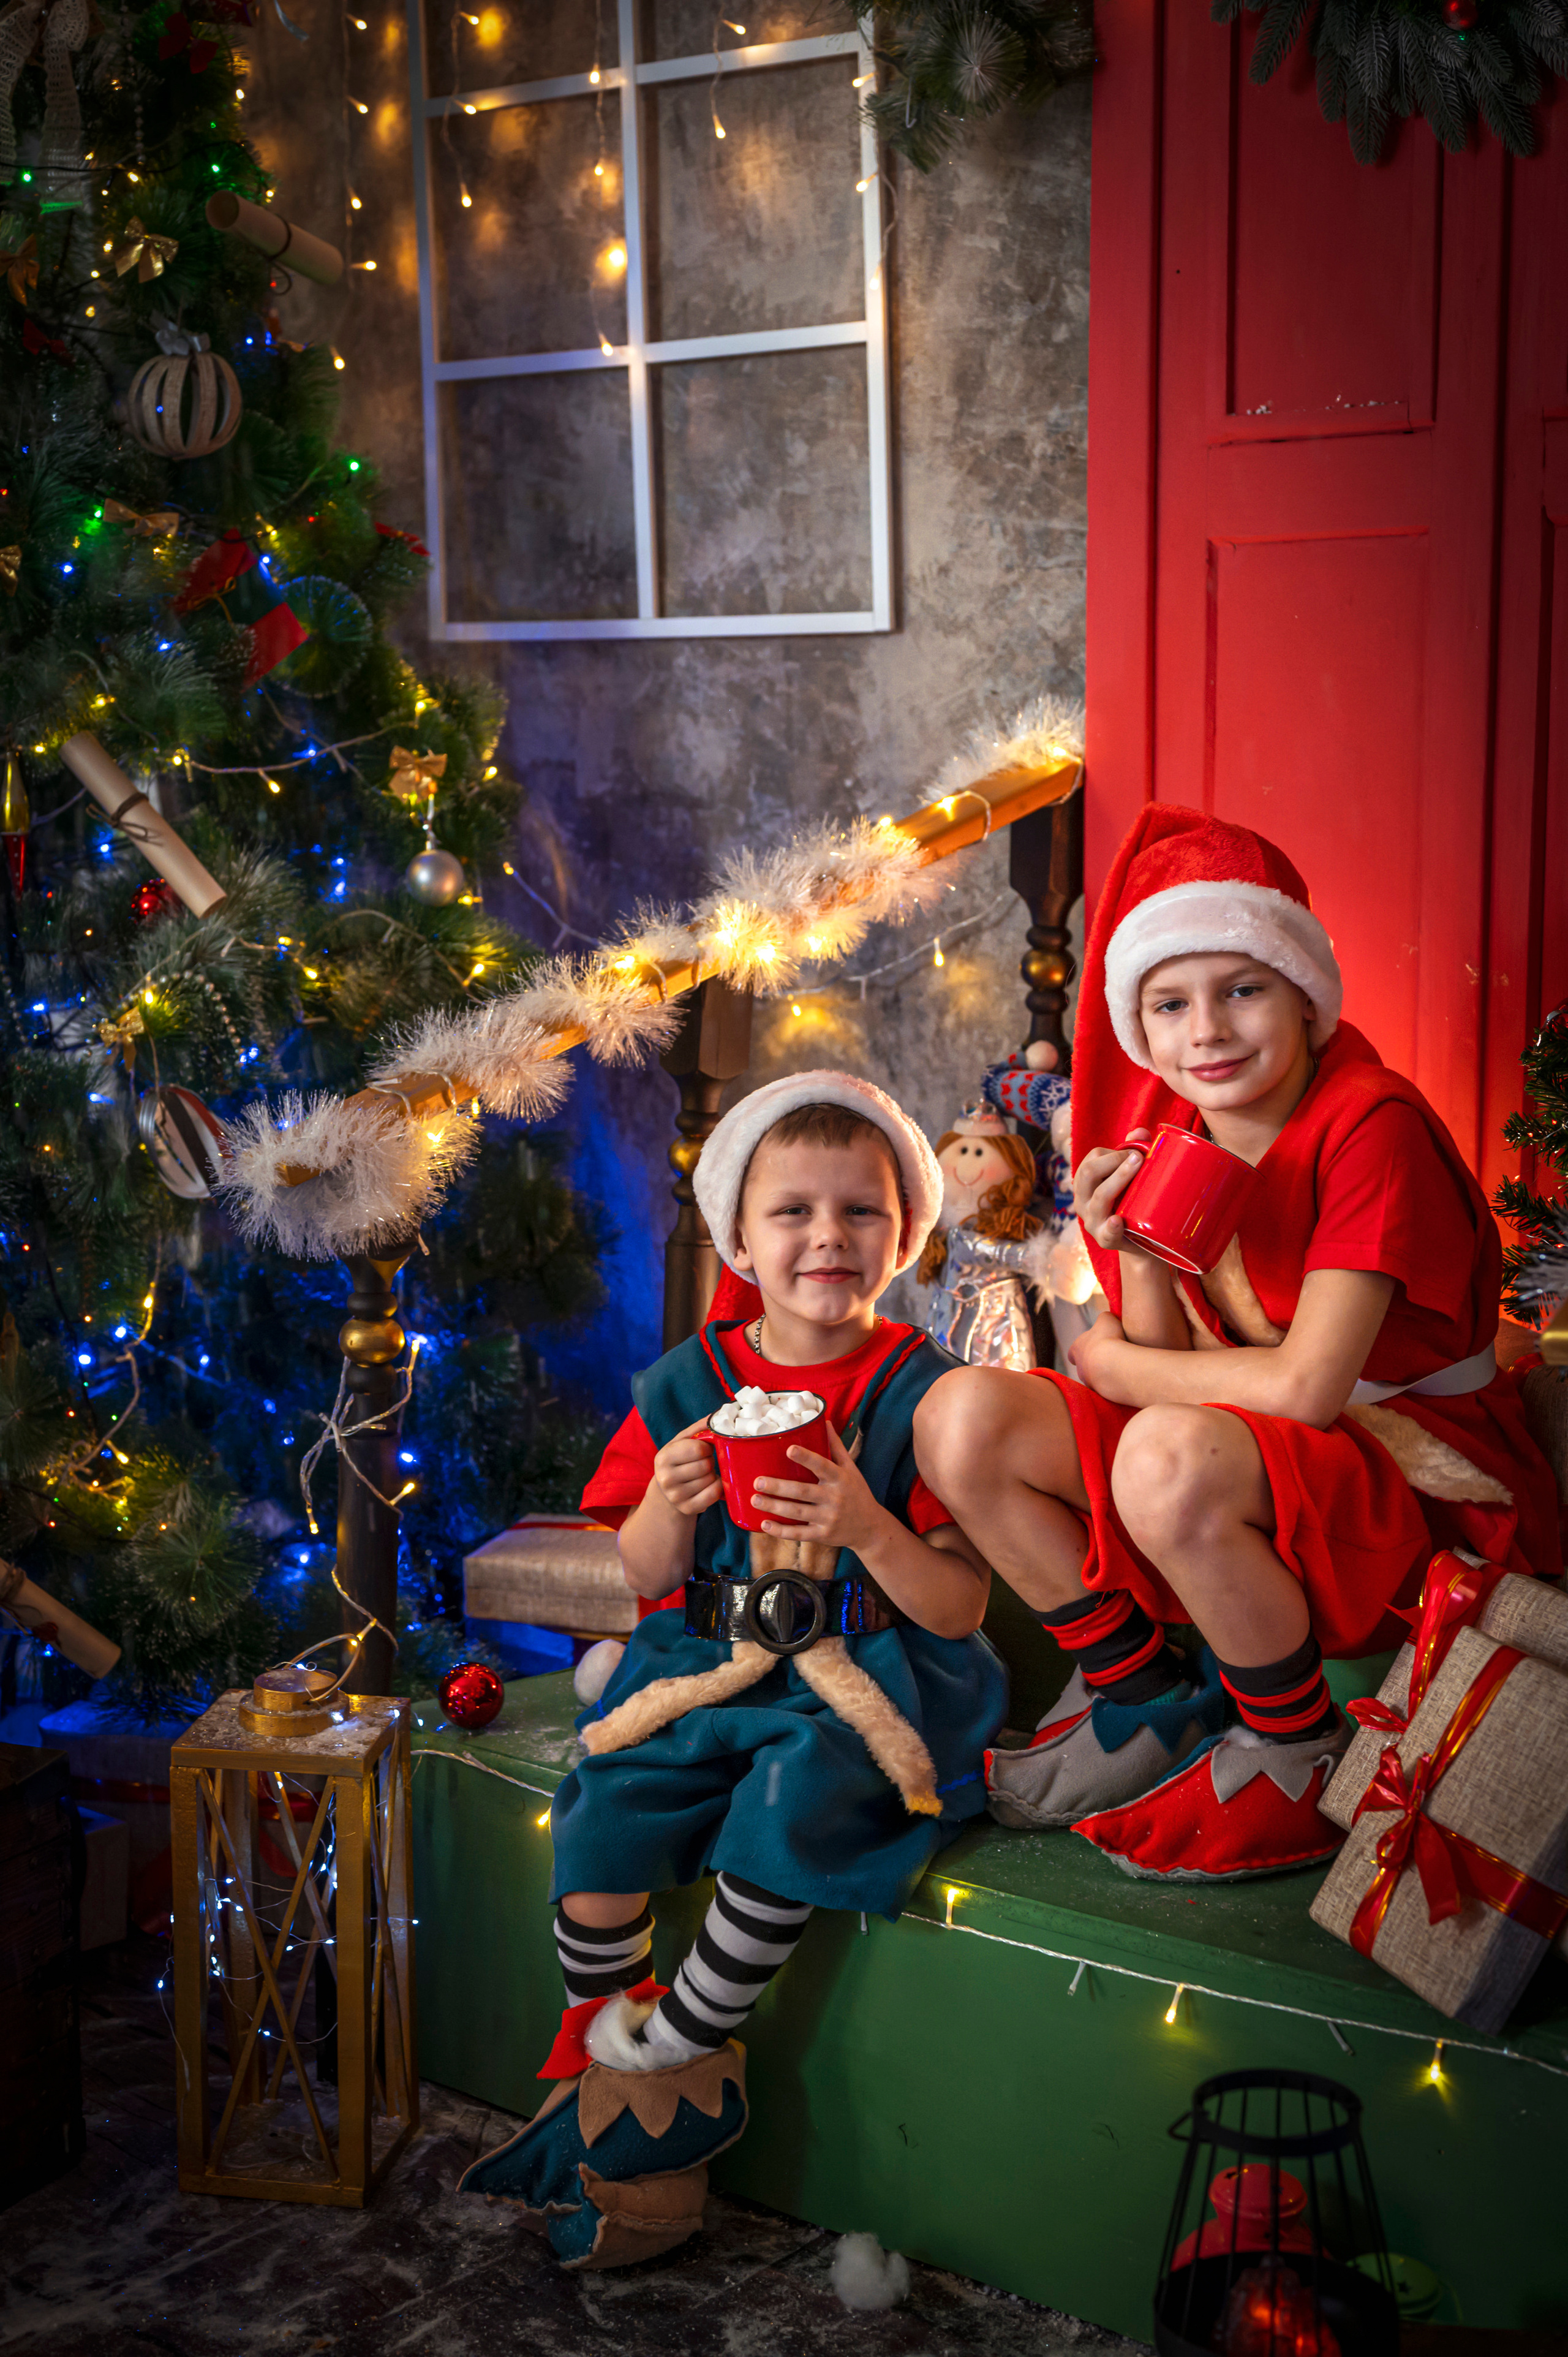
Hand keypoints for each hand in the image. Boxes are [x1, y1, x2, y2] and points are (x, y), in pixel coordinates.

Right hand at [651, 1418, 721, 1518]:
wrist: (667, 1489)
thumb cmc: (679, 1460)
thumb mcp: (682, 1441)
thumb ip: (699, 1428)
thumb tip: (718, 1415)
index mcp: (663, 1457)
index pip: (698, 1449)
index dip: (707, 1448)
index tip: (704, 1450)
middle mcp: (665, 1479)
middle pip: (706, 1465)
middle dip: (710, 1461)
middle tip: (704, 1463)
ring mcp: (675, 1496)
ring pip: (710, 1479)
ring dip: (713, 1474)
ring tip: (704, 1474)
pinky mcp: (687, 1508)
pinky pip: (713, 1494)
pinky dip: (717, 1487)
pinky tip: (710, 1484)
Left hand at [752, 1423, 885, 1554]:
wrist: (870, 1528)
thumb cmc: (857, 1493)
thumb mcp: (851, 1469)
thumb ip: (835, 1447)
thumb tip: (823, 1421)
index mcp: (840, 1479)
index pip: (822, 1466)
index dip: (806, 1458)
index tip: (789, 1449)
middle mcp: (834, 1498)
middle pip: (803, 1492)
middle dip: (779, 1487)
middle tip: (758, 1481)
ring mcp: (828, 1518)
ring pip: (797, 1513)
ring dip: (774, 1507)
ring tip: (754, 1500)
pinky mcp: (823, 1535)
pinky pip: (799, 1534)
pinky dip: (781, 1531)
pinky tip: (764, 1524)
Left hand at [1070, 1309, 1128, 1395]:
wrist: (1114, 1365)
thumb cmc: (1108, 1339)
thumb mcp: (1106, 1319)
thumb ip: (1104, 1318)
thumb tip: (1106, 1320)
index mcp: (1076, 1350)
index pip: (1073, 1352)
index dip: (1082, 1349)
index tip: (1092, 1346)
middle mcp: (1080, 1369)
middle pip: (1085, 1366)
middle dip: (1096, 1363)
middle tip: (1111, 1358)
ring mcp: (1091, 1384)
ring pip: (1097, 1379)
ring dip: (1107, 1374)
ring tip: (1122, 1367)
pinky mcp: (1103, 1394)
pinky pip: (1110, 1388)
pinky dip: (1116, 1384)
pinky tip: (1127, 1377)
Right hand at [1072, 1127, 1153, 1253]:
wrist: (1140, 1241)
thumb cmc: (1133, 1203)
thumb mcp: (1130, 1178)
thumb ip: (1133, 1152)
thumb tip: (1140, 1132)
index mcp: (1085, 1183)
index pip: (1091, 1160)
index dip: (1114, 1153)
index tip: (1136, 1153)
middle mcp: (1082, 1200)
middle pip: (1089, 1173)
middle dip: (1115, 1161)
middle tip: (1139, 1158)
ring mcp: (1092, 1221)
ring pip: (1099, 1197)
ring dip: (1119, 1179)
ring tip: (1138, 1167)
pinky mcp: (1105, 1239)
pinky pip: (1106, 1233)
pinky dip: (1112, 1226)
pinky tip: (1118, 1220)